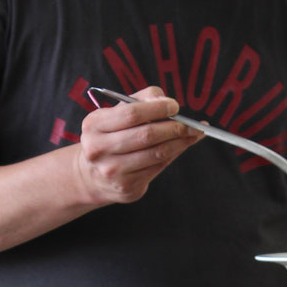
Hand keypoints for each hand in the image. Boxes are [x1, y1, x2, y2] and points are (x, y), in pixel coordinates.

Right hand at [77, 86, 201, 205]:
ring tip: (193, 134)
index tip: (174, 106)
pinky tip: (182, 146)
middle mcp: (99, 149)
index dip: (157, 109)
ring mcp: (112, 170)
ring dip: (180, 142)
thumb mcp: (116, 113)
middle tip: (190, 123)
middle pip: (146, 135)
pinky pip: (158, 167)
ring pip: (156, 153)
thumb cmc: (111, 136)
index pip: (132, 114)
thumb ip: (141, 100)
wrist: (93, 176)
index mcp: (94, 125)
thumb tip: (167, 102)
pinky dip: (175, 154)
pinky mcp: (126, 186)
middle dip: (174, 127)